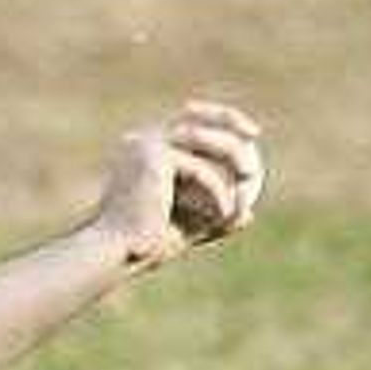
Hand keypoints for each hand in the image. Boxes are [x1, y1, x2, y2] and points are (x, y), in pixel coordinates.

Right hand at [89, 99, 264, 269]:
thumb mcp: (187, 227)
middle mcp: (142, 140)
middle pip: (194, 116)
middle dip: (229, 120)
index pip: (185, 120)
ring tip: (250, 181)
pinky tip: (226, 214)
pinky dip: (218, 192)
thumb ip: (214, 216)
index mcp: (144, 150)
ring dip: (232, 158)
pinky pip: (200, 170)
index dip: (217, 118)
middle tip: (255, 136)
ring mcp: (146, 146)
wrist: (115, 253)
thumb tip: (248, 216)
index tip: (248, 133)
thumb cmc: (144, 245)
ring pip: (202, 141)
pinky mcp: (153, 160)